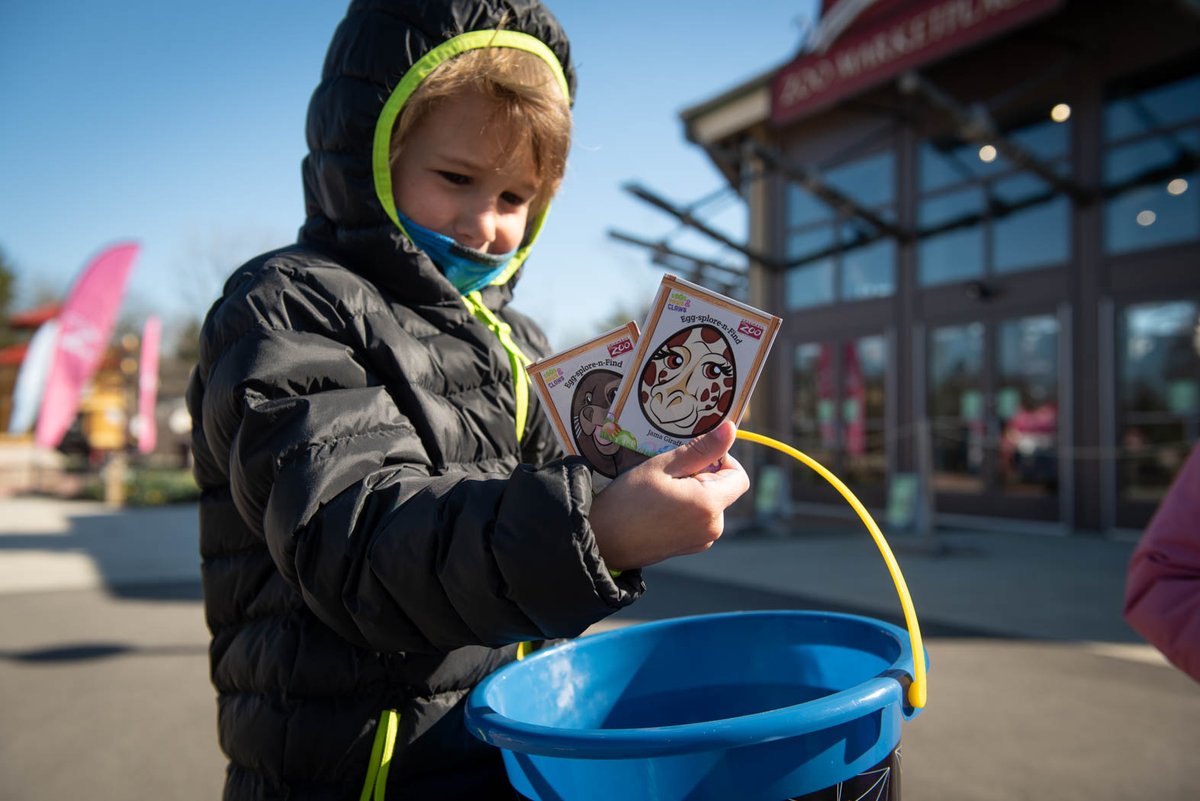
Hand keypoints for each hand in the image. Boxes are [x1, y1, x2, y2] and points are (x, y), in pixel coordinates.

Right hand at [589, 421, 748, 570]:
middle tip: (668, 471)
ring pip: (709, 503)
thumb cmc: (627, 500)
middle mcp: (713, 528)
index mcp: (710, 506)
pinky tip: (657, 505)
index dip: (721, 461)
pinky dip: (685, 507)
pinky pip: (697, 519)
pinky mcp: (689, 548)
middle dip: (702, 475)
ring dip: (692, 490)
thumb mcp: (662, 466)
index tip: (693, 456)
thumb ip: (701, 449)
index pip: (739, 476)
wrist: (602, 540)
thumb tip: (730, 428)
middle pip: (723, 489)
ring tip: (659, 490)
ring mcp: (701, 540)